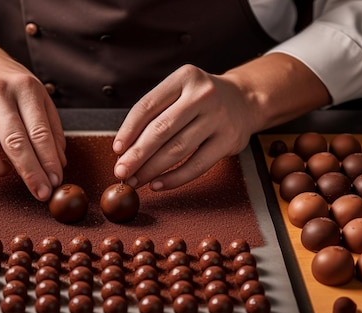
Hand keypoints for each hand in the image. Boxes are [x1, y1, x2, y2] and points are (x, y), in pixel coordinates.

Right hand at [0, 5, 65, 201]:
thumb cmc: (10, 86)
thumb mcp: (39, 98)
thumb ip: (52, 130)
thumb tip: (59, 163)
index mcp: (23, 87)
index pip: (39, 131)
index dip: (48, 161)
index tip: (54, 181)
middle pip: (13, 141)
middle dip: (30, 173)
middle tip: (40, 192)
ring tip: (3, 169)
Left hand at [112, 64, 254, 190]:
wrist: (245, 100)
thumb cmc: (200, 101)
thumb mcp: (179, 93)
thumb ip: (154, 115)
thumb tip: (124, 151)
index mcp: (184, 78)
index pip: (147, 106)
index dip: (128, 131)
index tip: (116, 150)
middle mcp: (202, 95)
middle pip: (161, 130)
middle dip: (136, 155)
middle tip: (120, 171)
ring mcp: (218, 117)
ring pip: (177, 149)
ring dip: (151, 169)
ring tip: (136, 180)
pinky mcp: (229, 140)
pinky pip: (197, 165)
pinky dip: (174, 178)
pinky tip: (157, 184)